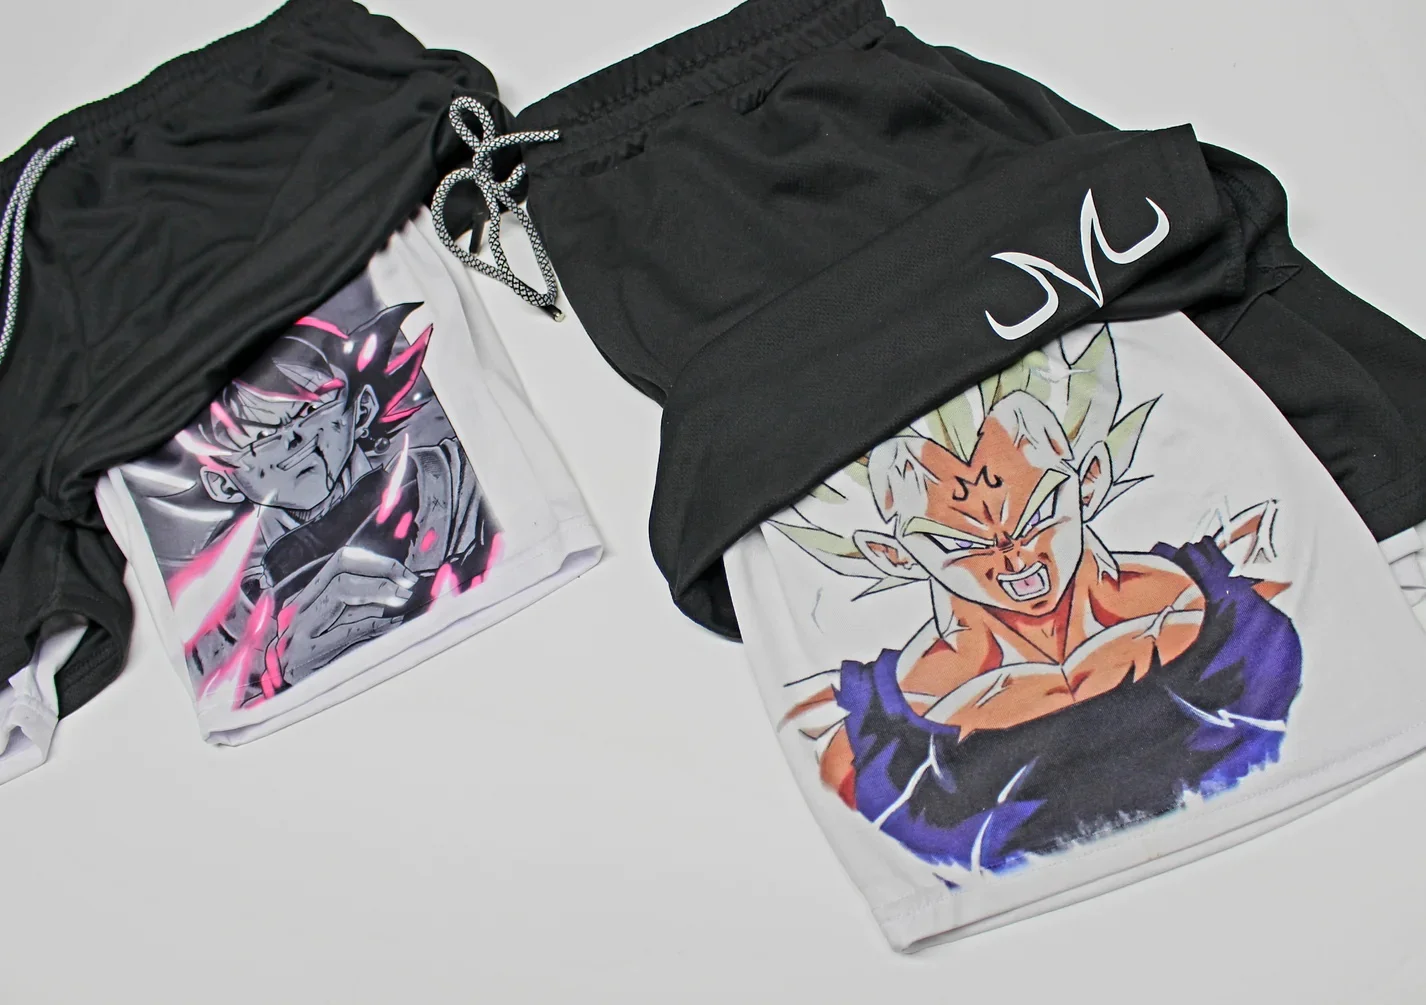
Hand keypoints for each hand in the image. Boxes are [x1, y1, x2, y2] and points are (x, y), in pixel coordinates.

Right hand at [273, 546, 416, 683]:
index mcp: (307, 597)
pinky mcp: (307, 653)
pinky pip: (346, 629)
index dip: (376, 563)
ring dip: (379, 594)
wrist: (280, 696)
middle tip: (407, 586)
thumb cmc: (314, 661)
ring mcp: (301, 629)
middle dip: (381, 575)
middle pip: (342, 574)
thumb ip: (352, 606)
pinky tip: (392, 625)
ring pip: (341, 593)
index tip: (403, 573)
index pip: (341, 561)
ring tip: (402, 601)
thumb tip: (395, 588)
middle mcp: (301, 608)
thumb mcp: (328, 627)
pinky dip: (373, 624)